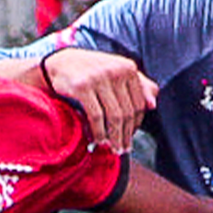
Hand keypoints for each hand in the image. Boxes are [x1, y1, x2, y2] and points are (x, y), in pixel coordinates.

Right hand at [41, 47, 158, 153]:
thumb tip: (153, 105)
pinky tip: (98, 141)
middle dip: (126, 135)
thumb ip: (139, 85)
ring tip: (113, 149)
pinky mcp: (82, 86)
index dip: (136, 124)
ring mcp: (99, 78)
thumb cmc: (92, 71)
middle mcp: (115, 70)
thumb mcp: (116, 73)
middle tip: (123, 150)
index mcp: (128, 67)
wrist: (60, 62)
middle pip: (127, 112)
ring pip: (114, 116)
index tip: (130, 137)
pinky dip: (99, 132)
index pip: (139, 103)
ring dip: (114, 137)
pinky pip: (96, 116)